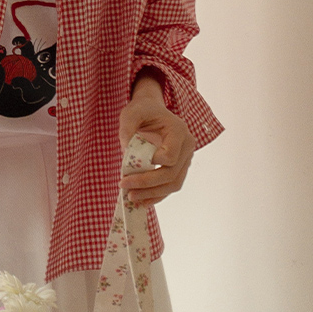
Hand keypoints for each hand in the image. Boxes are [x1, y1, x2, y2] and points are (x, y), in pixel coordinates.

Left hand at [118, 76, 194, 206]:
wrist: (152, 110)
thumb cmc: (142, 110)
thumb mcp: (131, 114)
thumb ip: (126, 130)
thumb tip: (126, 154)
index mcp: (179, 130)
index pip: (169, 156)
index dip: (151, 163)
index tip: (130, 162)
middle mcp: (187, 145)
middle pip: (172, 174)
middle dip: (147, 184)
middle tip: (125, 187)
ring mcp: (186, 158)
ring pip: (174, 183)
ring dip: (152, 194)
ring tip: (132, 197)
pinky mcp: (181, 167)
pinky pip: (172, 185)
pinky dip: (158, 194)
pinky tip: (142, 201)